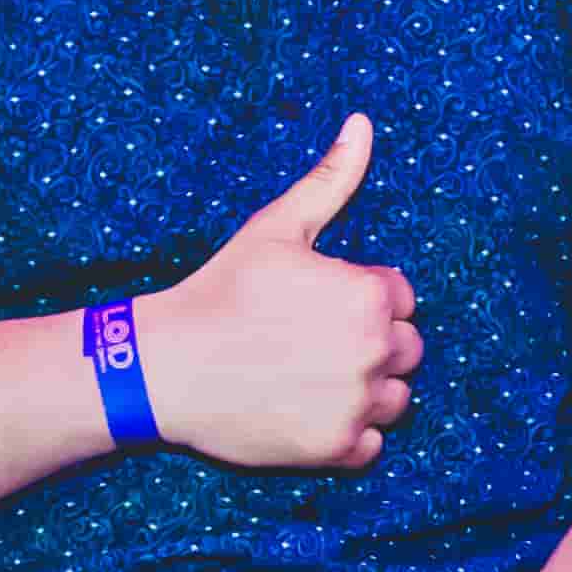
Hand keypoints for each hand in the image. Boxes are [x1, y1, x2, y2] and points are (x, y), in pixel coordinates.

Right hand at [137, 116, 422, 471]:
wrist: (165, 367)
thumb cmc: (220, 292)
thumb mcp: (276, 227)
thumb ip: (331, 179)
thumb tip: (363, 122)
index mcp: (369, 295)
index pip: (400, 297)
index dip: (358, 296)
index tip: (314, 303)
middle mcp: (375, 351)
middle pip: (406, 349)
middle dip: (369, 342)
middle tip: (308, 340)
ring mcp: (358, 404)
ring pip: (395, 398)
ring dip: (366, 389)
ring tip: (308, 375)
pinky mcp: (337, 449)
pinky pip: (371, 444)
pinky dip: (347, 433)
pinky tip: (304, 410)